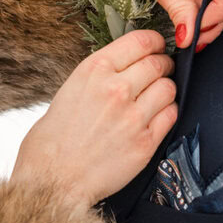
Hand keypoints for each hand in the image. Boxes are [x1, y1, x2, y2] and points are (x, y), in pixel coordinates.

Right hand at [11, 29, 176, 205]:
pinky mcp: (145, 142)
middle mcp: (116, 89)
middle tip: (162, 69)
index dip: (155, 42)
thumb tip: (122, 70)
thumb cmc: (51, 142)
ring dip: (166, 89)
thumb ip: (98, 78)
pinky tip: (158, 116)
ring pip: (168, 88)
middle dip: (163, 64)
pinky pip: (171, 115)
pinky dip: (168, 112)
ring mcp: (133, 116)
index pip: (140, 41)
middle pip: (158, 63)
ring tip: (159, 95)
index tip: (157, 46)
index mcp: (93, 71)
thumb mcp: (68, 91)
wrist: (52, 181)